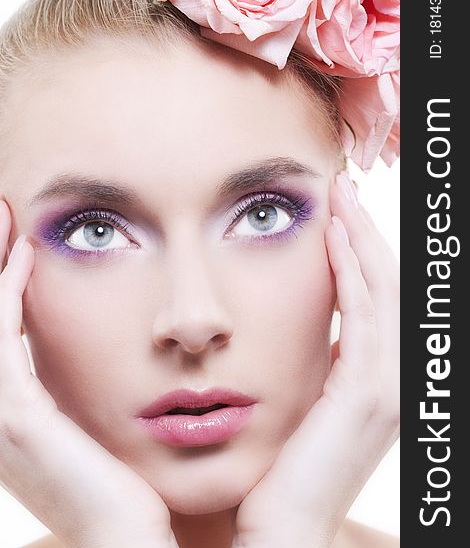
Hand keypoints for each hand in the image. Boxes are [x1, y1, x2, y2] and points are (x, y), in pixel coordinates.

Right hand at [0, 200, 178, 547]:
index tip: (25, 238)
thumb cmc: (134, 486)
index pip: (5, 330)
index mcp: (27, 411)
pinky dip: (7, 295)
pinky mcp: (16, 416)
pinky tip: (26, 253)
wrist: (129, 542)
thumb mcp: (116, 426)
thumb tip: (153, 344)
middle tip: (5, 214)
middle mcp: (6, 408)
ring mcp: (5, 413)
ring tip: (5, 216)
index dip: (7, 282)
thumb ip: (115, 389)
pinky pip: (1, 341)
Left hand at [232, 173, 398, 547]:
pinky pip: (365, 314)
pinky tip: (334, 236)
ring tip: (341, 197)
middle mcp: (391, 374)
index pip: (375, 294)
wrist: (282, 527)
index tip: (335, 211)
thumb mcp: (302, 399)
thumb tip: (300, 326)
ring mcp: (386, 382)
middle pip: (388, 282)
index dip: (360, 248)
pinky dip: (354, 271)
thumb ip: (312, 361)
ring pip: (384, 289)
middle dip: (366, 231)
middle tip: (341, 188)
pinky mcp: (367, 392)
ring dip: (362, 238)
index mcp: (374, 374)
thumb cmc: (283, 466)